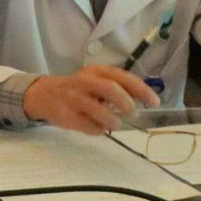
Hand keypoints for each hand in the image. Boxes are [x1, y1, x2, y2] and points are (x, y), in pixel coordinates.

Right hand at [21, 65, 159, 133]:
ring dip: (114, 121)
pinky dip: (99, 129)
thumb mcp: (97, 80)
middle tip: (132, 113)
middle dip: (126, 103)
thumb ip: (119, 87)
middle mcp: (84, 81)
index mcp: (95, 71)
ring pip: (100, 111)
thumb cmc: (80, 89)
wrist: (45, 95)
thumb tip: (146, 99)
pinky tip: (97, 126)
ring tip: (115, 124)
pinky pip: (90, 126)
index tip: (154, 103)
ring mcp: (74, 98)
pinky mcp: (67, 115)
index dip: (141, 90)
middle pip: (110, 89)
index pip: (122, 77)